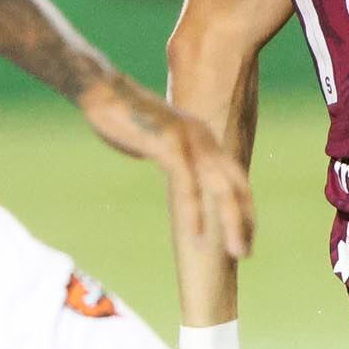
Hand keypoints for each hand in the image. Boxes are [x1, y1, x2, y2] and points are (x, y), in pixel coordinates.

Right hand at [81, 72, 255, 261]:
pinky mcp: (170, 144)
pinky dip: (195, 211)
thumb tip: (175, 175)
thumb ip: (172, 159)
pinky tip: (198, 235)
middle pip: (235, 185)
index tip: (246, 236)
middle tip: (246, 254)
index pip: (235, 178)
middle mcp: (204, 138)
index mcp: (204, 139)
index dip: (243, 209)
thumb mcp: (158, 142)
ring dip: (231, 223)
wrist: (102, 93)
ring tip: (236, 251)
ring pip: (220, 188)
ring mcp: (189, 140)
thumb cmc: (123, 118)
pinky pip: (188, 184)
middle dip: (244, 221)